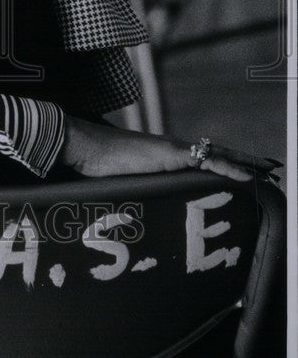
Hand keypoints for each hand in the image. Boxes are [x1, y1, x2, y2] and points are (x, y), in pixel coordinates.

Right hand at [60, 116, 280, 182]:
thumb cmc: (96, 165)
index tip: (246, 168)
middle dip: (246, 160)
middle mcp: (174, 148)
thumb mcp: (122, 181)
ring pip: (221, 156)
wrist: (86, 148)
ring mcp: (174, 150)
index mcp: (164, 154)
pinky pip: (211, 164)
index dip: (226, 160)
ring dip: (248, 164)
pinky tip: (250, 179)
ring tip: (270, 171)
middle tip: (271, 167)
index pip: (203, 155)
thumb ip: (135, 188)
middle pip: (219, 153)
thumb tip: (134, 208)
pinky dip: (233, 171)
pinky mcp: (173, 155)